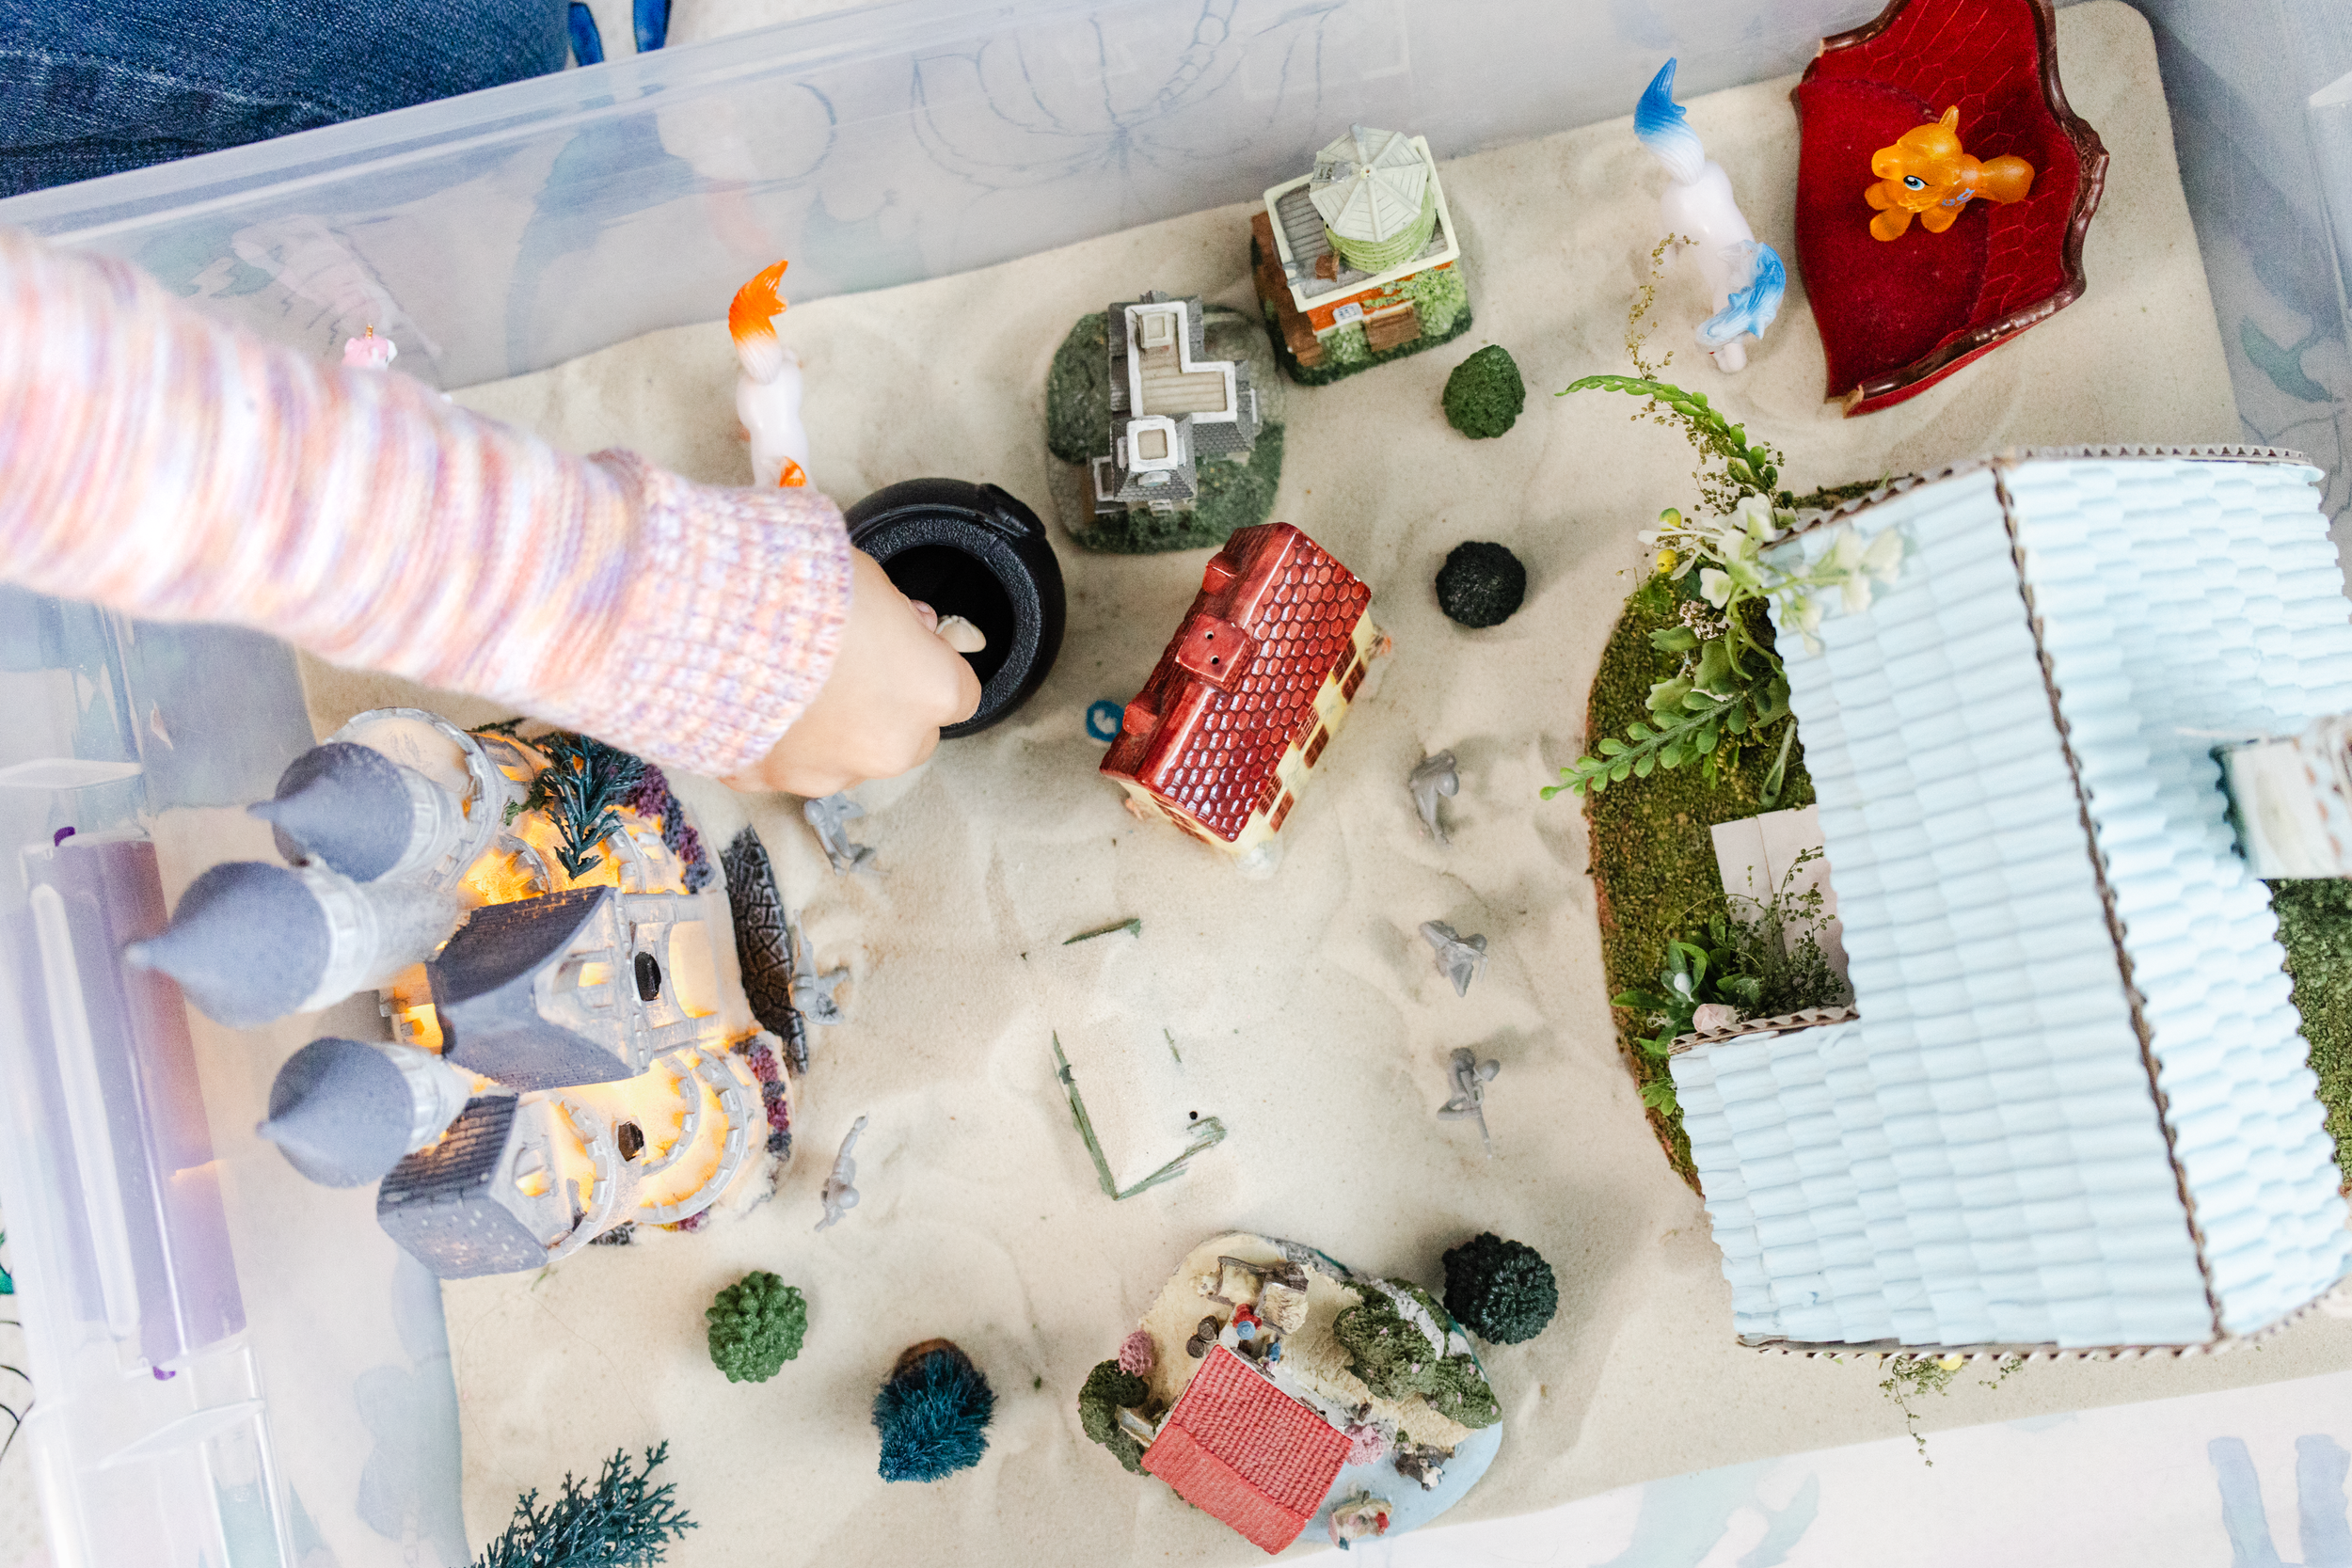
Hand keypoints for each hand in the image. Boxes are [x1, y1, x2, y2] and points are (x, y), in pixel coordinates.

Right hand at [724, 550, 981, 795]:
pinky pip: (781, 762)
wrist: (705, 616)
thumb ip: (898, 615)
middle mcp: (889, 745)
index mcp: (932, 692)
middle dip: (884, 707)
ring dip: (829, 728)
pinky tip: (752, 695)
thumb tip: (907, 625)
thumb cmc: (794, 587)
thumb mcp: (869, 578)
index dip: (929, 667)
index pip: (960, 694)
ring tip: (790, 675)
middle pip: (908, 737)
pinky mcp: (768, 781)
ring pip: (845, 758)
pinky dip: (772, 738)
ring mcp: (828, 772)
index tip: (906, 649)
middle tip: (847, 663)